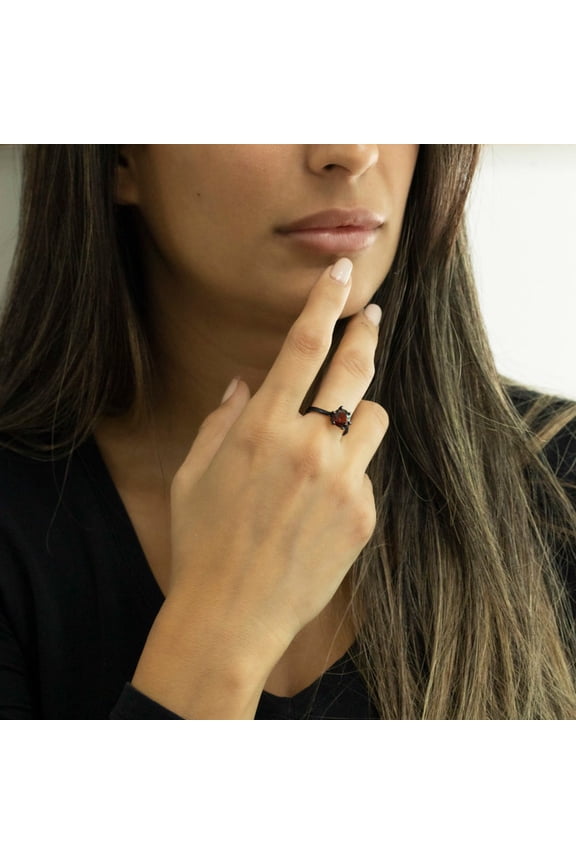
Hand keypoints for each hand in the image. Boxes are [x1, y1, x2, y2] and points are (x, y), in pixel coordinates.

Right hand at [132, 258, 388, 716]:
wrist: (231, 615)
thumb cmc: (202, 542)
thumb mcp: (194, 474)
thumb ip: (221, 421)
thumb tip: (243, 384)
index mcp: (262, 428)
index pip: (304, 346)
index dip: (325, 303)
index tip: (340, 275)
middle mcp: (308, 446)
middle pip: (353, 369)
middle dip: (364, 334)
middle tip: (371, 317)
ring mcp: (342, 481)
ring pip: (371, 418)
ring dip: (356, 415)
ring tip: (331, 439)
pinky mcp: (363, 515)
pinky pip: (366, 473)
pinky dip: (348, 474)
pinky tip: (319, 506)